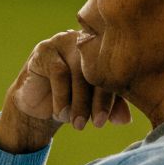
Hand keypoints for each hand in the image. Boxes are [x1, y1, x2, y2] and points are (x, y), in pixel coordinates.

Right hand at [0, 30, 130, 153]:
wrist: (37, 108)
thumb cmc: (73, 102)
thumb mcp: (95, 106)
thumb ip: (112, 107)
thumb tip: (126, 119)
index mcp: (105, 50)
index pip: (116, 69)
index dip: (116, 96)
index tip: (115, 121)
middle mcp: (86, 41)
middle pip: (99, 68)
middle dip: (100, 100)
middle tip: (98, 123)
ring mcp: (64, 41)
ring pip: (79, 70)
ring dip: (80, 102)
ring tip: (78, 124)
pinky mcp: (45, 49)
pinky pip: (59, 72)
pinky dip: (62, 97)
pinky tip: (61, 114)